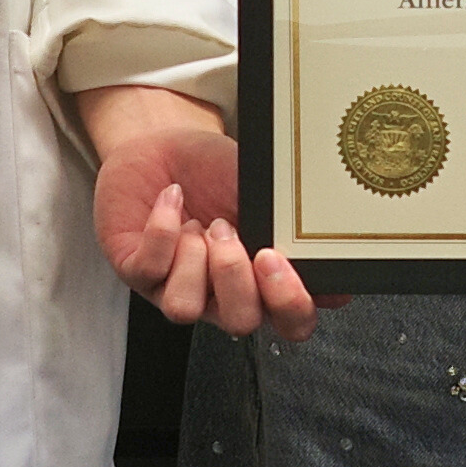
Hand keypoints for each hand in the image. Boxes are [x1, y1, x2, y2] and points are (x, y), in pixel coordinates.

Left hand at [83, 82, 315, 336]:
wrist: (163, 143)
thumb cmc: (215, 170)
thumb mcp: (260, 188)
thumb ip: (288, 221)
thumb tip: (331, 247)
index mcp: (261, 281)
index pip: (290, 320)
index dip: (291, 304)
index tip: (277, 259)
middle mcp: (219, 295)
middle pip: (240, 323)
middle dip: (236, 279)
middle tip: (231, 232)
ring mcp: (174, 287)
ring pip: (185, 308)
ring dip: (194, 260)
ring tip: (201, 221)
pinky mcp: (134, 271)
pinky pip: (149, 269)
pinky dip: (163, 228)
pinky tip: (173, 199)